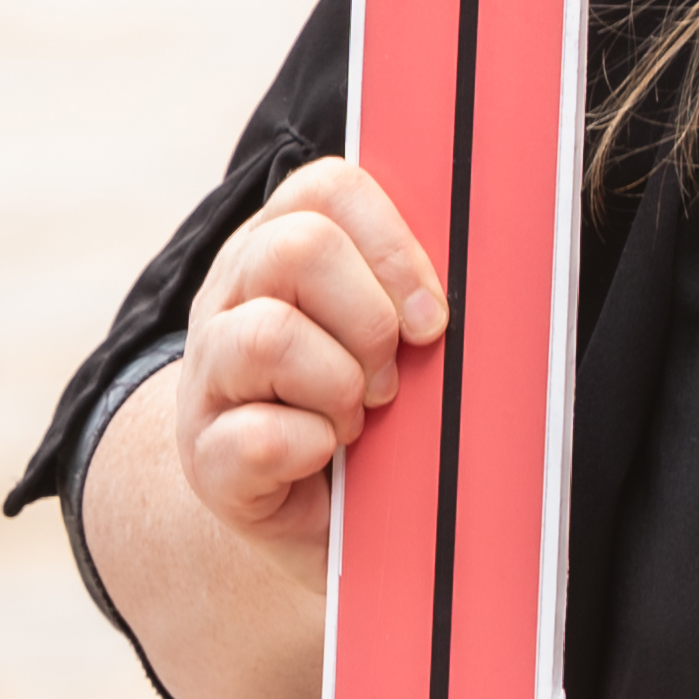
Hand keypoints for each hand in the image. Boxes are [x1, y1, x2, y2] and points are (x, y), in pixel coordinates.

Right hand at [162, 155, 448, 596]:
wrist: (302, 510)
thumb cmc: (364, 404)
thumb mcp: (390, 334)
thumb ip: (417, 290)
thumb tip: (494, 275)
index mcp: (278, 248)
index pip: (326, 189)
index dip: (392, 244)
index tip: (430, 313)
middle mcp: (230, 298)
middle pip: (294, 249)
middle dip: (369, 317)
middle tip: (392, 373)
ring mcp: (207, 376)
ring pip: (267, 336)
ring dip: (340, 383)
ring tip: (359, 416)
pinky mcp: (204, 456)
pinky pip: (257, 436)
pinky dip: (312, 448)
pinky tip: (324, 455)